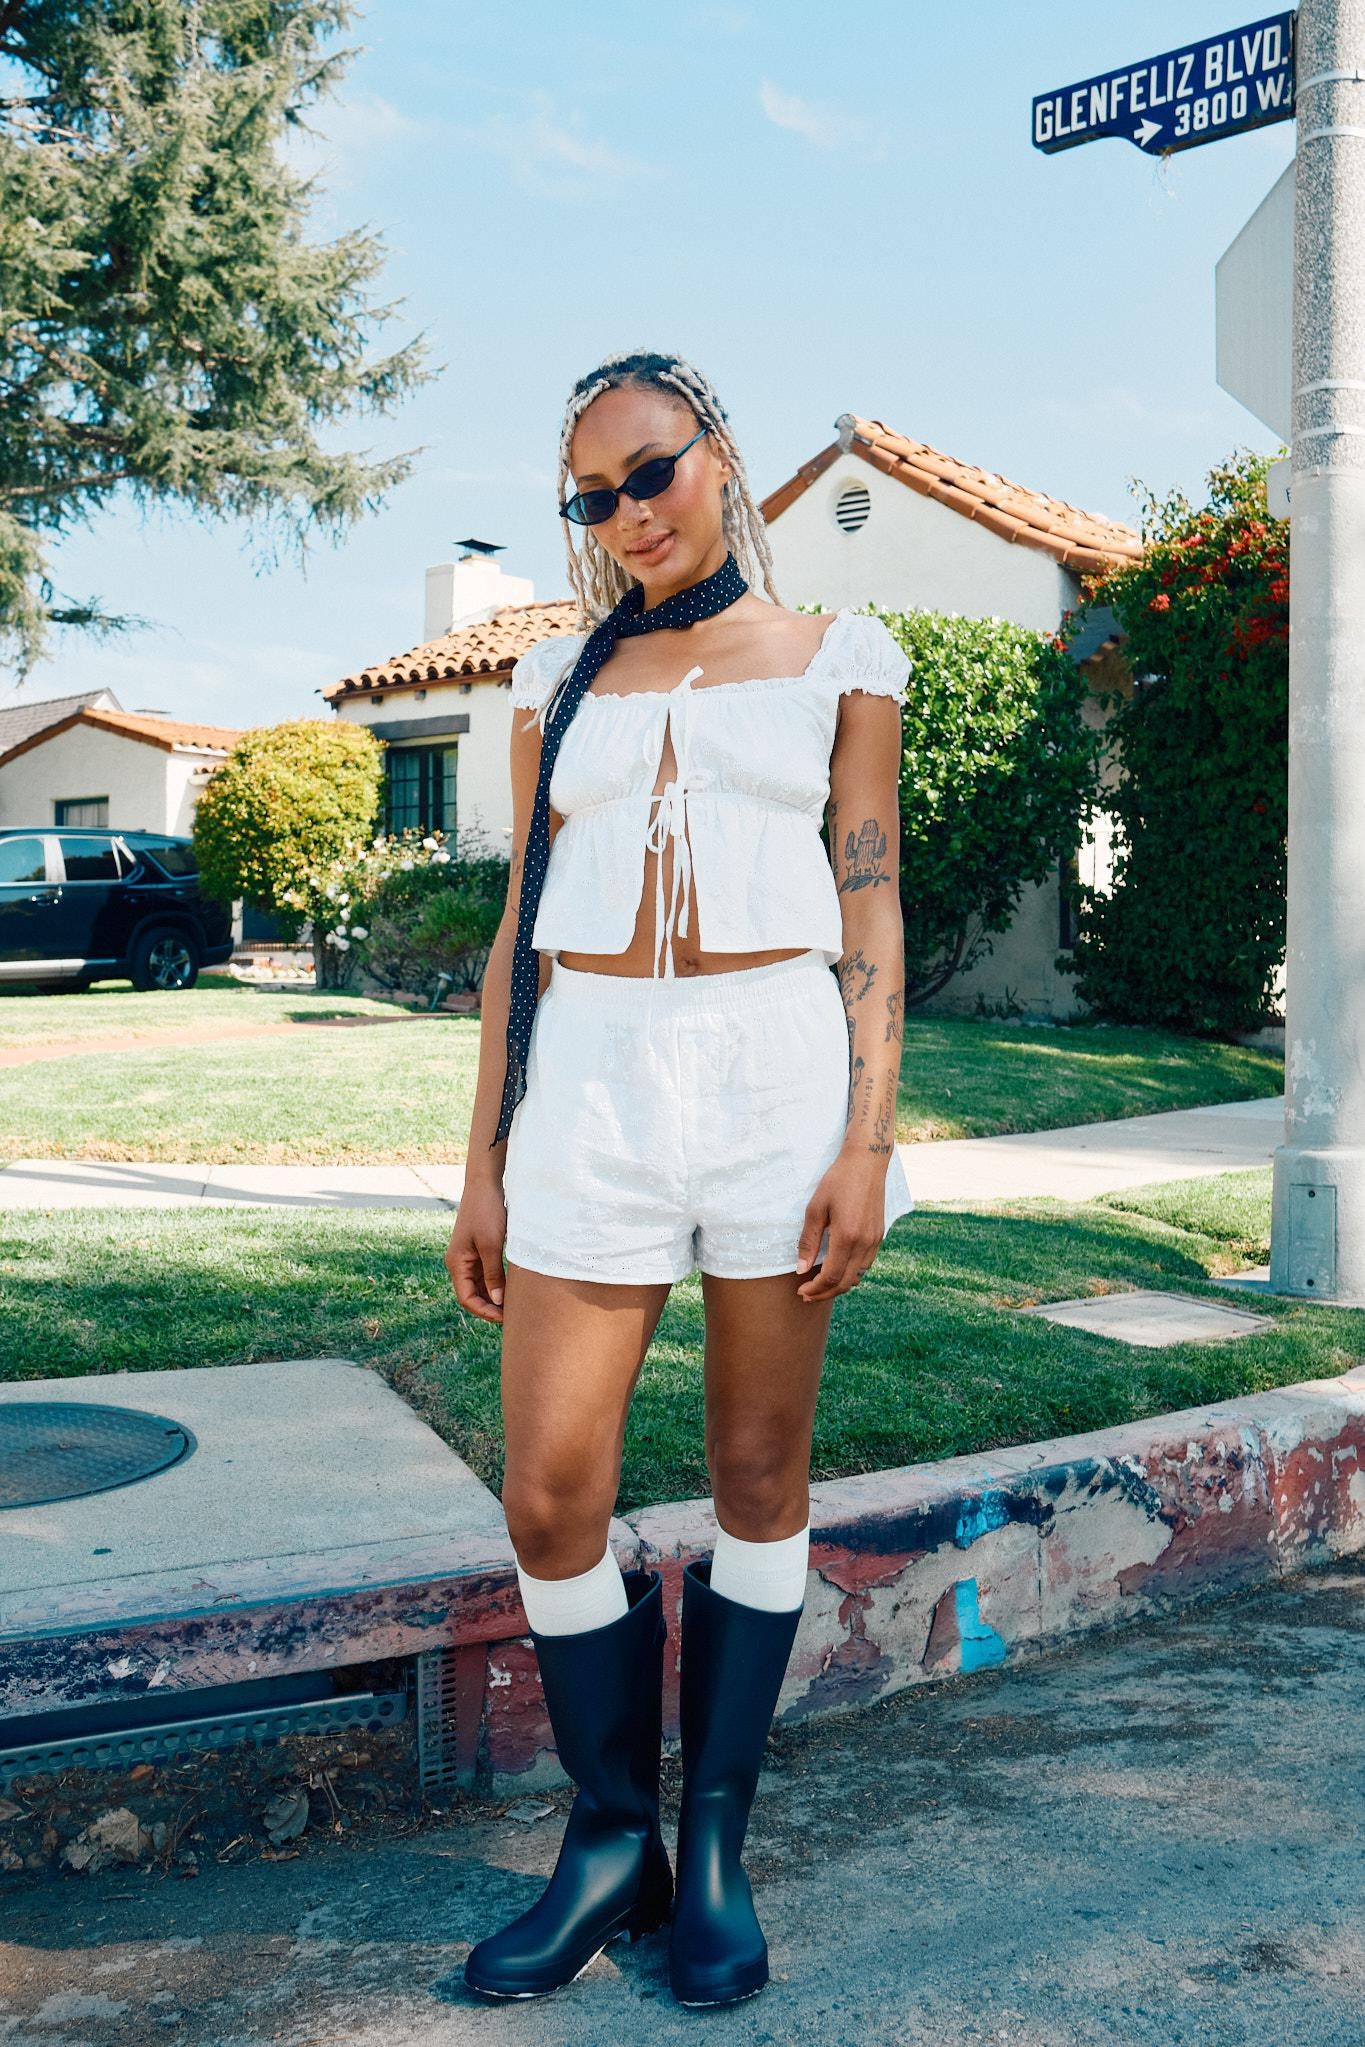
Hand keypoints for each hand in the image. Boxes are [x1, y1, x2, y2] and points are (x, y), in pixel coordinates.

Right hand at [445, 1176, 508, 1324]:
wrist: (485, 1184)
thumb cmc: (487, 1212)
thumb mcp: (491, 1245)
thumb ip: (493, 1275)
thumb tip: (497, 1302)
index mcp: (457, 1263)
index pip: (466, 1298)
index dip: (484, 1311)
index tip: (504, 1318)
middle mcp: (459, 1262)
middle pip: (472, 1294)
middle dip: (490, 1307)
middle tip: (513, 1316)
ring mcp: (468, 1256)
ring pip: (480, 1285)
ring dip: (494, 1297)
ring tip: (514, 1305)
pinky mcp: (478, 1249)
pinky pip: (486, 1274)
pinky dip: (497, 1283)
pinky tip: (512, 1288)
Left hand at [792, 1149, 885, 1302]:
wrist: (866, 1162)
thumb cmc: (837, 1181)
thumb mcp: (815, 1208)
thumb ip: (808, 1241)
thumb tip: (801, 1269)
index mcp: (847, 1236)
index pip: (831, 1276)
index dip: (815, 1288)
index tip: (801, 1291)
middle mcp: (865, 1243)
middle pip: (845, 1282)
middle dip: (825, 1293)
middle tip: (807, 1295)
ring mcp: (875, 1240)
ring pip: (858, 1276)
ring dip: (839, 1285)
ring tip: (820, 1285)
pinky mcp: (879, 1235)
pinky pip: (866, 1265)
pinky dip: (851, 1274)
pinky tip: (838, 1268)